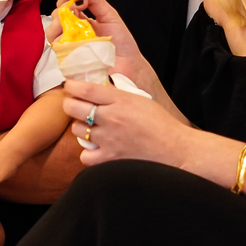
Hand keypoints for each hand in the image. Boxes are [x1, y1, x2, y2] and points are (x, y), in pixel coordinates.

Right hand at [50, 0, 158, 88]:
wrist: (129, 65)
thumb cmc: (121, 42)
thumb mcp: (110, 15)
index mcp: (80, 20)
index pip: (64, 4)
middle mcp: (72, 32)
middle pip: (55, 16)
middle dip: (63, 7)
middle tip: (79, 6)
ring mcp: (69, 46)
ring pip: (52, 32)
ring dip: (60, 22)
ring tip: (75, 20)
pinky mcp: (69, 59)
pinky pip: (58, 49)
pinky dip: (62, 40)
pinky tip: (74, 37)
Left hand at [62, 78, 189, 166]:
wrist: (176, 149)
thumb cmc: (160, 123)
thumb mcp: (139, 99)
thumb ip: (116, 94)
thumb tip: (96, 88)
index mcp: (120, 100)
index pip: (85, 88)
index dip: (71, 86)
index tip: (69, 86)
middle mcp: (110, 118)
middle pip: (73, 108)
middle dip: (70, 104)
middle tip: (75, 105)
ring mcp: (108, 140)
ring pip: (76, 130)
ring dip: (80, 128)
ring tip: (89, 128)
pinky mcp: (109, 159)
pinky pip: (85, 155)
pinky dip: (88, 153)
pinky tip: (96, 148)